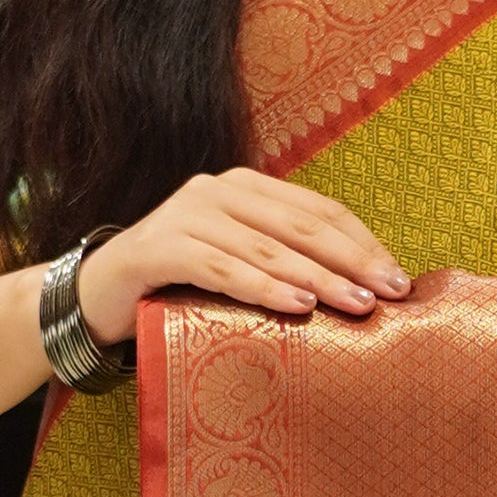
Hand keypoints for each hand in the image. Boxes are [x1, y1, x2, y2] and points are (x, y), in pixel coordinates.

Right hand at [73, 170, 406, 344]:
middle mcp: (218, 192)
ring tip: (356, 305)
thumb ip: (282, 265)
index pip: (318, 211)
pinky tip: (297, 307)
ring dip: (318, 278)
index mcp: (245, 189)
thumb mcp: (238, 268)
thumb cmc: (179, 289)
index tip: (399, 280)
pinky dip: (263, 288)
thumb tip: (358, 294)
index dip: (363, 243)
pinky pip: (222, 268)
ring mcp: (187, 215)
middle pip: (301, 225)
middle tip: (390, 294)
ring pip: (267, 248)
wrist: (98, 297)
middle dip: (352, 261)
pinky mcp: (160, 247)